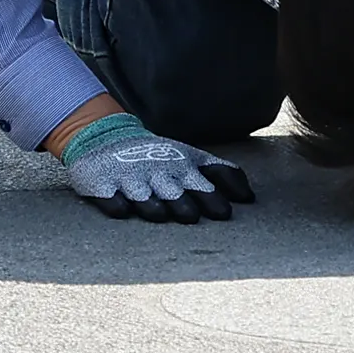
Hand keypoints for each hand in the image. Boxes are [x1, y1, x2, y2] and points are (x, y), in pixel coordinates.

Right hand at [57, 112, 252, 221]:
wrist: (106, 136)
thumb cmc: (158, 155)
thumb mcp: (190, 157)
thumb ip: (222, 173)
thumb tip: (250, 197)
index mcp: (182, 167)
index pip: (201, 183)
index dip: (213, 198)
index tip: (224, 214)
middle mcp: (158, 174)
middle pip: (174, 192)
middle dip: (183, 202)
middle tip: (191, 216)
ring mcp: (130, 179)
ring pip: (144, 196)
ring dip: (151, 204)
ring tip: (158, 213)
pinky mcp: (103, 185)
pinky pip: (109, 197)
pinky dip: (115, 203)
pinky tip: (120, 208)